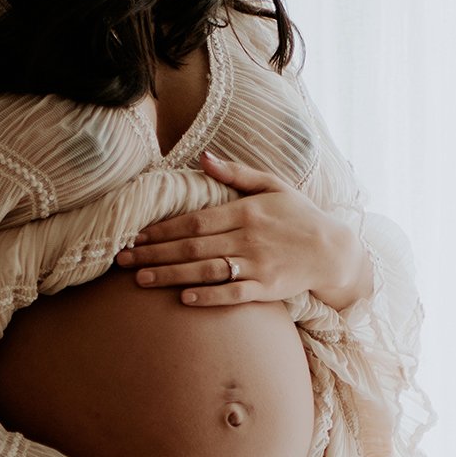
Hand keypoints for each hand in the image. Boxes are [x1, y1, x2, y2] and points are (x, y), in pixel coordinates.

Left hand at [114, 150, 371, 308]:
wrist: (333, 250)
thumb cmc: (299, 215)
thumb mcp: (273, 184)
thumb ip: (236, 173)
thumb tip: (203, 157)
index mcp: (246, 211)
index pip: (195, 220)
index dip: (163, 229)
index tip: (136, 235)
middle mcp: (248, 238)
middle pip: (193, 246)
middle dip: (155, 253)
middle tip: (122, 260)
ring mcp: (257, 265)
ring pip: (207, 270)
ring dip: (171, 275)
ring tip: (140, 280)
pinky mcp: (267, 289)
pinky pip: (234, 295)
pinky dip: (210, 296)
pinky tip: (184, 299)